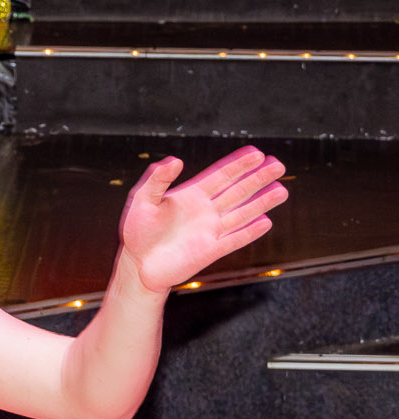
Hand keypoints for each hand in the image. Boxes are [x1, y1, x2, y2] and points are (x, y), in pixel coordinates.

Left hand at [119, 147, 287, 295]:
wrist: (138, 265)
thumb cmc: (136, 231)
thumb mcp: (141, 199)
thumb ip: (156, 179)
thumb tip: (175, 160)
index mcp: (191, 194)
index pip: (221, 175)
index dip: (239, 164)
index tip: (258, 153)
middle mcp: (206, 209)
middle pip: (238, 190)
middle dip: (258, 177)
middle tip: (279, 165)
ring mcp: (211, 230)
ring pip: (242, 212)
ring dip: (262, 202)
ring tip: (282, 190)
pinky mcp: (212, 250)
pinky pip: (235, 239)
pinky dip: (250, 232)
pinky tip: (266, 221)